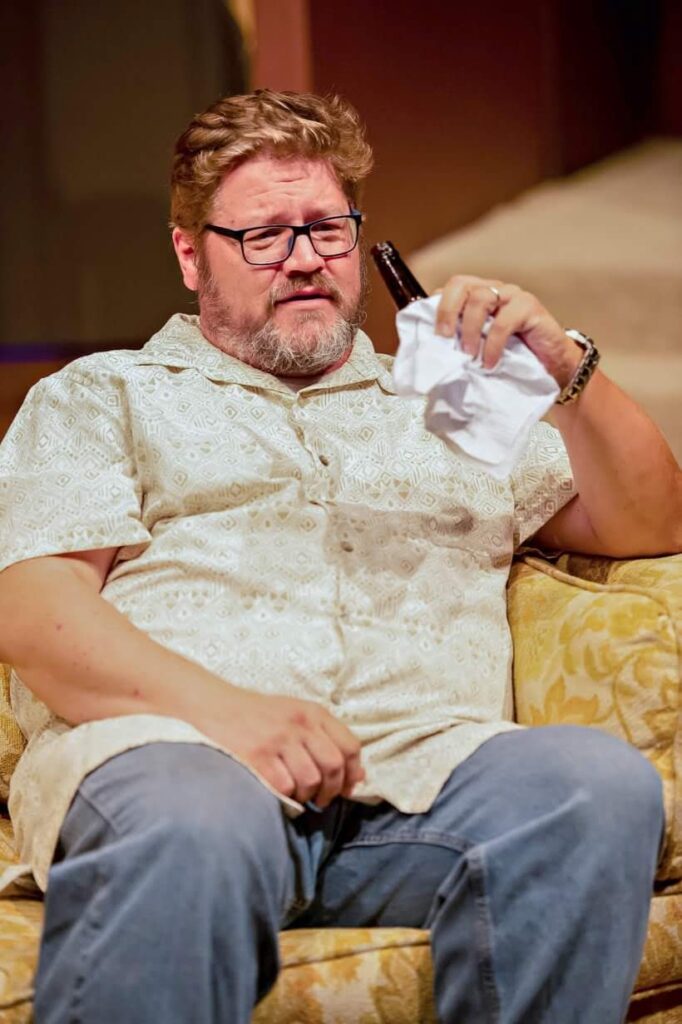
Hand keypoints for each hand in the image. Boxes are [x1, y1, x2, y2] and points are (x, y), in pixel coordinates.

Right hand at [215, 688, 364, 807]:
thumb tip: (360, 776)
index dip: (351, 773)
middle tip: (320, 799)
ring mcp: (277, 739)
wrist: (214, 705)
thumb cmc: (259, 715)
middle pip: (333, 766)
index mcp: (312, 712)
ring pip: (310, 780)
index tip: (344, 788)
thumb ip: (328, 740)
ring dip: (306, 795)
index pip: (350, 746)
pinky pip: (283, 787)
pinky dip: (285, 796)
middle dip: (331, 790)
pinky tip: (278, 791)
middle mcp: (299, 724)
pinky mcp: (256, 756)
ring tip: (297, 793)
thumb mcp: (297, 716)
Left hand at [434, 275, 580, 387]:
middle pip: (461, 284)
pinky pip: (504, 321)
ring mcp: (513, 295)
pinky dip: (493, 344)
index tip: (434, 337)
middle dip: (447, 311)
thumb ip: (460, 341)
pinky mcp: (530, 307)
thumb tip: (431, 349)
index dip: (438, 309)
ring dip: (470, 331)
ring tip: (470, 356)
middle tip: (446, 339)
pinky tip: (490, 362)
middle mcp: (494, 290)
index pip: (451, 288)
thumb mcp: (480, 349)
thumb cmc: (513, 358)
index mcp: (478, 296)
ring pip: (480, 299)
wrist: (553, 367)